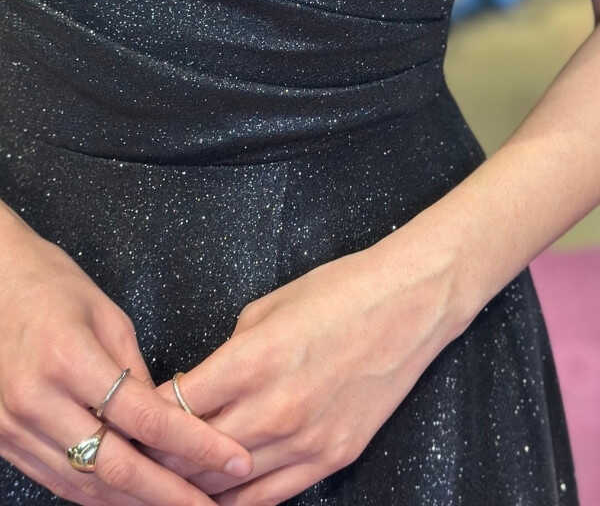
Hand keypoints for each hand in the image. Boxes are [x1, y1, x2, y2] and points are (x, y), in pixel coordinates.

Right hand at [0, 205, 252, 505]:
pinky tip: (133, 498)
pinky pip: (58, 481)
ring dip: (138, 503)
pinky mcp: (4, 440)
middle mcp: (39, 401)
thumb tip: (165, 421)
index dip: (196, 445)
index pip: (145, 419)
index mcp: (70, 360)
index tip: (234, 460)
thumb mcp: (105, 314)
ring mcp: (15, 426)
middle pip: (117, 467)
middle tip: (213, 505)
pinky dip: (99, 495)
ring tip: (182, 505)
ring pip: (87, 486)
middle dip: (171, 494)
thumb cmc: (49, 284)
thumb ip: (135, 371)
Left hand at [140, 228, 461, 504]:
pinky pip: (272, 496)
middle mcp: (274, 408)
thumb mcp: (266, 308)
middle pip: (193, 454)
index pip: (174, 408)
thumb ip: (228, 354)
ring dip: (194, 484)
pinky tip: (218, 498)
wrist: (409, 303)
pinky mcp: (333, 458)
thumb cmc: (338, 292)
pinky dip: (238, 500)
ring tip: (170, 481)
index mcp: (251, 361)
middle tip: (139, 454)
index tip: (129, 416)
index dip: (145, 416)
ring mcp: (306, 440)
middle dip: (160, 456)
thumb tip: (200, 385)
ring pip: (228, 485)